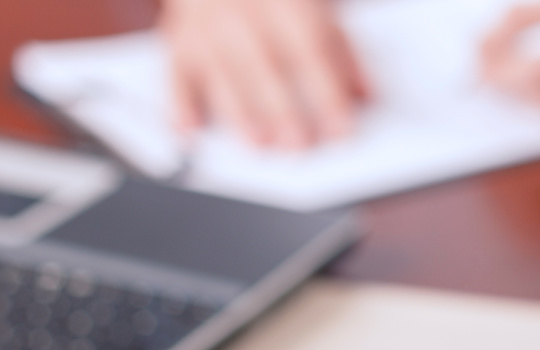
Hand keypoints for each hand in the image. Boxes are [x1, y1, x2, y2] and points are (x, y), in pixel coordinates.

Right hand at [159, 0, 368, 149]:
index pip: (311, 48)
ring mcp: (207, 24)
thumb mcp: (314, 2)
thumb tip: (364, 93)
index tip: (341, 128)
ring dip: (239, 112)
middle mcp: (243, 9)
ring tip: (257, 142)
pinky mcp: (179, 40)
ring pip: (221, 72)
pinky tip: (191, 130)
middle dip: (282, 108)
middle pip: (265, 63)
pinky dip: (181, 105)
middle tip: (299, 145)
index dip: (327, 91)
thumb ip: (341, 45)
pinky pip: (175, 74)